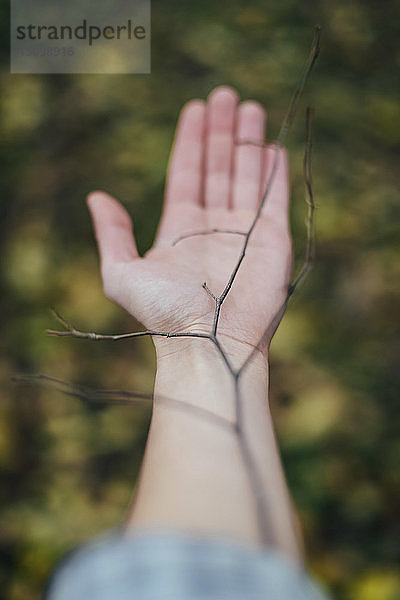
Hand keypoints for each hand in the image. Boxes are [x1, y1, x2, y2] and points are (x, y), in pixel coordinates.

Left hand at [87, 86, 291, 359]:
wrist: (209, 342)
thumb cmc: (163, 312)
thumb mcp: (122, 273)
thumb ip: (112, 234)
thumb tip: (97, 196)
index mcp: (179, 229)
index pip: (186, 174)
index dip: (190, 142)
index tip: (195, 108)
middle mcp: (212, 226)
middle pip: (217, 167)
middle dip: (219, 131)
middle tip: (224, 95)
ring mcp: (244, 232)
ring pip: (246, 175)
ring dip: (246, 141)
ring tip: (248, 107)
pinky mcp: (273, 240)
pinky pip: (274, 197)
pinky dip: (273, 172)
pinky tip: (272, 146)